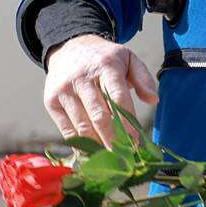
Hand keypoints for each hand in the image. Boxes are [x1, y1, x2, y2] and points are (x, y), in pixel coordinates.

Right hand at [43, 34, 158, 145]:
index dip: (127, 122)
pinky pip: (66, 128)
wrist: (70, 48)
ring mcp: (64, 91)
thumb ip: (143, 79)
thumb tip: (154, 100)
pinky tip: (91, 153)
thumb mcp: (128, 59)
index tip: (136, 141)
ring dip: (97, 144)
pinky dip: (79, 143)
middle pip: (99, 115)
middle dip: (113, 139)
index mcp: (106, 67)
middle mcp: (82, 79)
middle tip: (124, 156)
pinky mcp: (51, 102)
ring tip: (110, 158)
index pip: (118, 98)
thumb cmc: (105, 58)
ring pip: (82, 125)